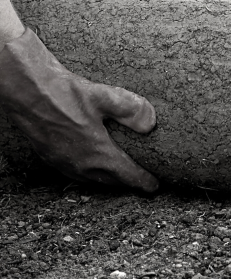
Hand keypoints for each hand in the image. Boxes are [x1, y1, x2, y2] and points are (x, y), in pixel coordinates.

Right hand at [0, 28, 158, 191]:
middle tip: (141, 182)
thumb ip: (132, 110)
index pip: (127, 175)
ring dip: (109, 180)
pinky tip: (92, 165)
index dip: (143, 182)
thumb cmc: (65, 93)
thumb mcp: (105, 96)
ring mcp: (63, 163)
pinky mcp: (51, 157)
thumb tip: (150, 124)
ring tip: (121, 176)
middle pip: (111, 181)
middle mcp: (80, 164)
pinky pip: (76, 173)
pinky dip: (90, 174)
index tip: (155, 186)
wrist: (27, 92)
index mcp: (97, 153)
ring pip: (92, 180)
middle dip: (128, 183)